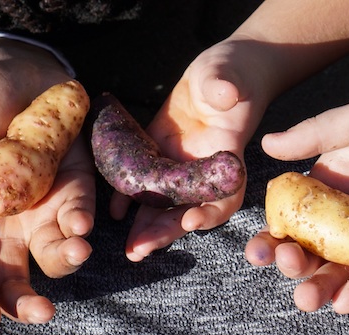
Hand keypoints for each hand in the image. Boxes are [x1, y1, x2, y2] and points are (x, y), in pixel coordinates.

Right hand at [0, 39, 96, 326]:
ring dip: (66, 260)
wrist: (23, 74)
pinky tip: (82, 222)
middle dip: (26, 303)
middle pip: (14, 280)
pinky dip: (82, 224)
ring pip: (54, 256)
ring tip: (77, 250)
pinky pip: (79, 218)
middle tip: (44, 313)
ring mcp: (44, 213)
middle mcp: (7, 227)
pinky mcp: (76, 193)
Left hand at [115, 39, 264, 260]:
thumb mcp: (230, 76)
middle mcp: (204, 173)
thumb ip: (225, 86)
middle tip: (141, 249)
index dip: (210, 213)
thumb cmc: (233, 73)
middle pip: (188, 211)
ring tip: (130, 249)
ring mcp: (181, 167)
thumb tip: (224, 94)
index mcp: (226, 160)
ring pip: (165, 204)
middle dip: (165, 232)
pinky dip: (130, 197)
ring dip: (147, 228)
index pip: (225, 197)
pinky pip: (144, 181)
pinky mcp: (160, 155)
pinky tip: (114, 210)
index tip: (190, 222)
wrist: (221, 72)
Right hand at [245, 68, 348, 313]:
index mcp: (335, 178)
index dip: (274, 235)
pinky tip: (345, 302)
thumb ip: (319, 133)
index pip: (295, 215)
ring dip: (327, 284)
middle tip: (288, 270)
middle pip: (318, 247)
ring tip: (308, 300)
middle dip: (298, 264)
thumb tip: (266, 144)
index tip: (258, 251)